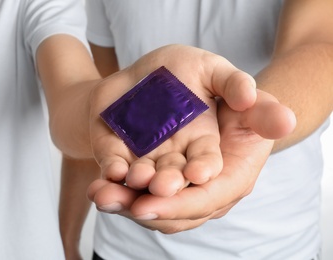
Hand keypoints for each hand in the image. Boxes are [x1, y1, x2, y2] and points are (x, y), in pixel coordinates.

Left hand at [88, 89, 295, 232]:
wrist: (152, 70)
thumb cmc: (192, 72)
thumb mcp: (216, 72)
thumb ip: (240, 88)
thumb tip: (283, 118)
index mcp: (213, 156)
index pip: (215, 184)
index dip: (203, 185)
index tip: (194, 176)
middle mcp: (183, 169)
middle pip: (176, 199)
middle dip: (162, 202)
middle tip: (145, 203)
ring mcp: (152, 167)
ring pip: (143, 196)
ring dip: (127, 200)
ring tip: (109, 197)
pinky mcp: (124, 159)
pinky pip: (117, 178)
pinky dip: (109, 183)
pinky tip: (99, 185)